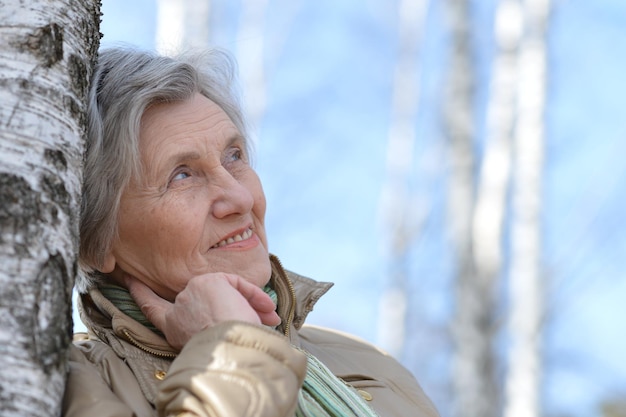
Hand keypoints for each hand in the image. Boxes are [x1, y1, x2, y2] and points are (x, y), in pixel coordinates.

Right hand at [125, 273, 280, 349]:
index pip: (152, 308)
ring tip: (270, 320)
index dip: (140, 293)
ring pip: (224, 292)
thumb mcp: (213, 340)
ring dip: (249, 306)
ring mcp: (191, 293)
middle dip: (234, 304)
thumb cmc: (224, 354)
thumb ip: (216, 324)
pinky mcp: (207, 282)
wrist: (225, 352)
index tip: (129, 279)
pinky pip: (235, 282)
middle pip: (201, 299)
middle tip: (265, 314)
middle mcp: (178, 310)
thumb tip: (251, 315)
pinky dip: (253, 295)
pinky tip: (267, 307)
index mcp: (173, 328)